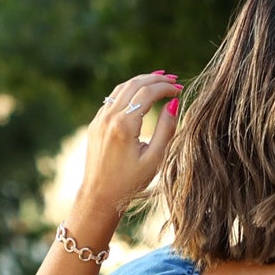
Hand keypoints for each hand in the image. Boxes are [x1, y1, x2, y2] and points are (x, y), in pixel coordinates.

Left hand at [72, 70, 182, 234]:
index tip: (179, 89)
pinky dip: (128, 91)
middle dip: (155, 79)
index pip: (147, 93)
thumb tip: (174, 104)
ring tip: (158, 79)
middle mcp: (109, 117)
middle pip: (134, 84)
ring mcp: (99, 119)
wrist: (100, 196)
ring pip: (121, 88)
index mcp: (125, 126)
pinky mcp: (95, 123)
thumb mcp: (155, 159)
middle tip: (172, 79)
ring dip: (141, 81)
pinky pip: (113, 98)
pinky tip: (139, 94)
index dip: (165, 88)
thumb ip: (166, 130)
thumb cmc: (131, 183)